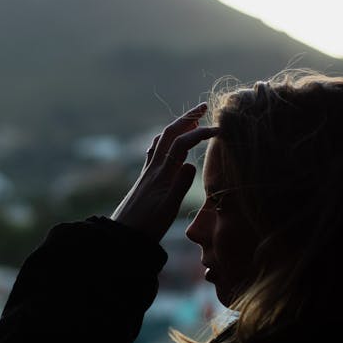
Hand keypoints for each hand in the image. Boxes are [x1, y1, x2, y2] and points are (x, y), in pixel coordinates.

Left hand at [110, 103, 218, 242]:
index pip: (181, 144)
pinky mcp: (145, 179)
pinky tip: (167, 144)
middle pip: (168, 135)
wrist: (123, 236)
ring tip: (190, 120)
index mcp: (161, 174)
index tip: (219, 129)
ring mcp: (148, 172)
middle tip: (203, 107)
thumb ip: (180, 186)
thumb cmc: (147, 225)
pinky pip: (155, 151)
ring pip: (161, 141)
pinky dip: (164, 141)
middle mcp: (153, 168)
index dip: (200, 133)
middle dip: (186, 118)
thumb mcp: (168, 208)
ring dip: (176, 127)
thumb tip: (191, 163)